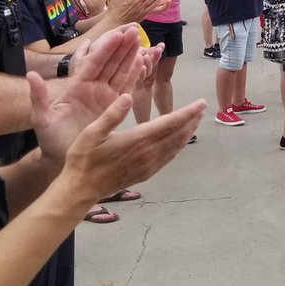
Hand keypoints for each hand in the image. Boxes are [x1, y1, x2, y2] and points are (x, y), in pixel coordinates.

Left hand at [26, 26, 148, 163]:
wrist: (61, 156)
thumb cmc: (50, 137)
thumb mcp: (41, 117)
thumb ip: (38, 97)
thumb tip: (31, 75)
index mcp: (78, 85)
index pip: (94, 63)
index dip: (105, 49)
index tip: (117, 35)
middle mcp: (93, 87)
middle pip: (110, 63)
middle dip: (121, 46)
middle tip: (134, 29)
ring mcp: (105, 96)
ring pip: (120, 72)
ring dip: (130, 56)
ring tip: (141, 40)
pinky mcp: (115, 107)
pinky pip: (126, 87)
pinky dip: (135, 75)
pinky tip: (143, 62)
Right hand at [56, 93, 205, 208]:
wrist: (82, 189)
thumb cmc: (83, 158)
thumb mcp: (91, 132)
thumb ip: (111, 115)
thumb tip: (128, 96)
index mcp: (138, 139)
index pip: (169, 123)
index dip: (187, 113)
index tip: (201, 103)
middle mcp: (148, 152)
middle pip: (177, 134)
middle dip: (192, 120)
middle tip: (202, 108)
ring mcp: (149, 165)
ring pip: (176, 146)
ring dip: (188, 132)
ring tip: (196, 121)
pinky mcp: (147, 173)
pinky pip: (169, 157)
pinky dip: (179, 146)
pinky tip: (180, 141)